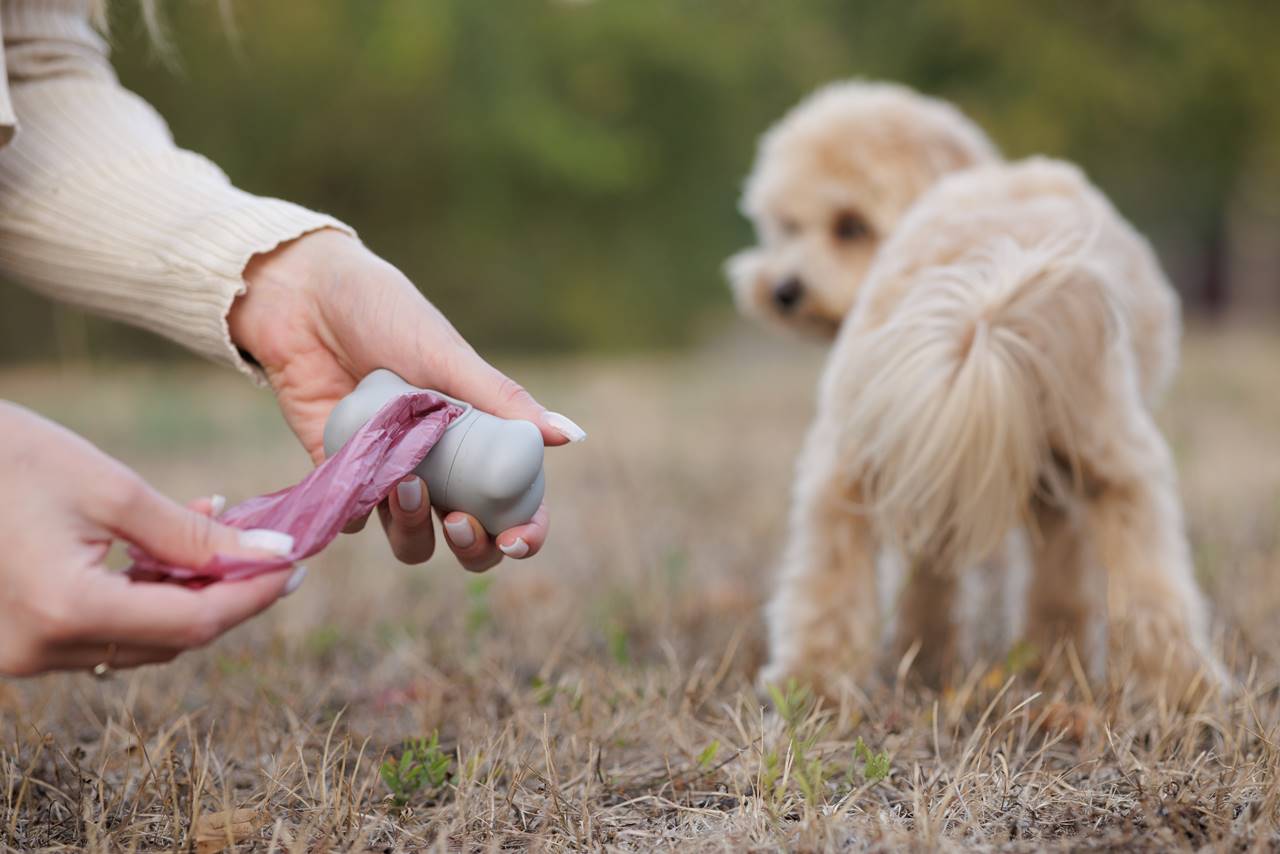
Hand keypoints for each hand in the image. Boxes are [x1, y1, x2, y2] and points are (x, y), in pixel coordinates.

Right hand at [0, 402, 303, 676]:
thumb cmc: (7, 458)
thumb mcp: (110, 489)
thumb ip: (193, 533)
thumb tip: (272, 554)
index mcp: (66, 610)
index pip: (191, 624)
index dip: (251, 596)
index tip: (294, 566)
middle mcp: (40, 649)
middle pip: (168, 639)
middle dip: (224, 594)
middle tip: (265, 548)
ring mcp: (22, 653)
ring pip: (137, 640)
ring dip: (185, 593)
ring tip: (215, 530)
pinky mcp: (15, 641)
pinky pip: (101, 629)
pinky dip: (142, 595)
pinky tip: (164, 548)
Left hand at [229, 229, 583, 570]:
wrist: (302, 296)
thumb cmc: (383, 312)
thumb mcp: (447, 355)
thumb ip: (504, 399)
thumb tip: (573, 436)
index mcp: (480, 437)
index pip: (517, 504)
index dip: (525, 533)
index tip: (516, 540)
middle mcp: (441, 466)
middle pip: (470, 538)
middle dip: (471, 547)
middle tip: (458, 521)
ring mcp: (391, 475)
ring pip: (413, 540)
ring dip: (414, 530)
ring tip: (403, 486)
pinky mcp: (341, 476)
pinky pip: (355, 519)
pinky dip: (359, 512)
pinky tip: (357, 476)